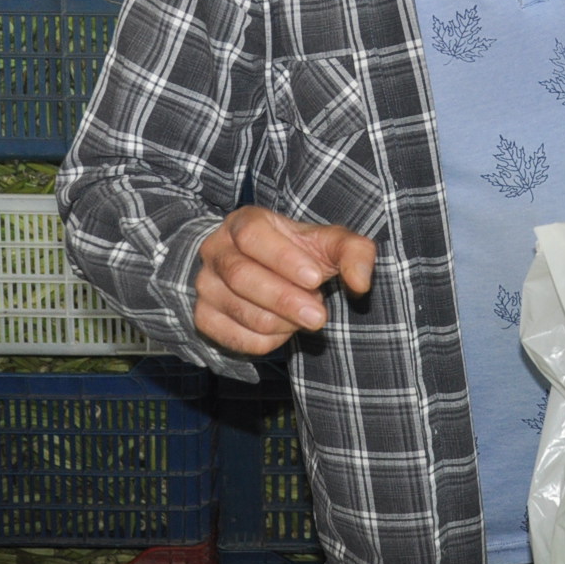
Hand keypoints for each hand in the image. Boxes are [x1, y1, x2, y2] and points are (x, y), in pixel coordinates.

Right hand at [194, 206, 375, 355]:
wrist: (271, 274)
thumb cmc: (303, 255)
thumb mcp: (330, 244)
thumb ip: (354, 253)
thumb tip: (361, 283)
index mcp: (243, 222)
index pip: (252, 235)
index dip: (282, 259)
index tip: (315, 279)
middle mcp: (216, 250)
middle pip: (241, 276)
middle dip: (284, 300)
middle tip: (319, 317)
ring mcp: (205, 284)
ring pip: (238, 309)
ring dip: (279, 321)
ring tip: (305, 316)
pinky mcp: (203, 316)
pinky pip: (232, 337)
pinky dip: (264, 341)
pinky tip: (285, 330)